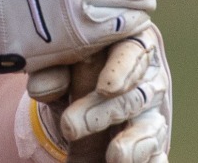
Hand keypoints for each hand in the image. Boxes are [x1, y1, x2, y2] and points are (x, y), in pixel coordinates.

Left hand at [19, 26, 171, 162]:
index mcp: (127, 46)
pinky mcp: (151, 147)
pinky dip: (148, 161)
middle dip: (105, 112)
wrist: (75, 113)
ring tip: (114, 156)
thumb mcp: (57, 70)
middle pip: (135, 94)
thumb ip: (49, 71)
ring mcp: (152, 116)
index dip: (123, 68)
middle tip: (71, 126)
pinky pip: (156, 156)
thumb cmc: (70, 75)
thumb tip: (41, 85)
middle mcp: (147, 80)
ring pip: (150, 128)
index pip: (133, 50)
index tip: (106, 88)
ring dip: (132, 144)